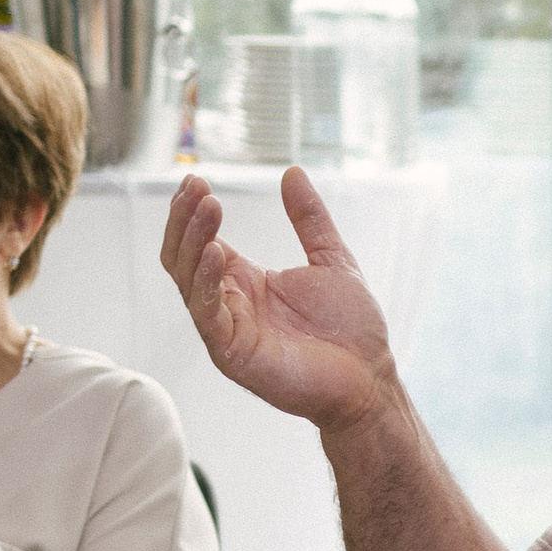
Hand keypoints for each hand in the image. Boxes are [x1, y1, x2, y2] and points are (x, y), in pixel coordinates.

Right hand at [159, 169, 398, 431]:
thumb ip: (309, 218)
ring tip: (208, 206)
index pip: (201, 241)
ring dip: (192, 240)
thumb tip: (293, 172)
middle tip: (196, 187)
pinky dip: (206, 281)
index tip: (196, 179)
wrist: (369, 378)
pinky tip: (215, 251)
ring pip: (188, 280)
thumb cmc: (350, 329)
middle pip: (183, 257)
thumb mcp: (331, 258)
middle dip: (184, 220)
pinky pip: (207, 313)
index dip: (192, 212)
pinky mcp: (232, 352)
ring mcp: (227, 329)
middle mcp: (229, 303)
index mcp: (245, 282)